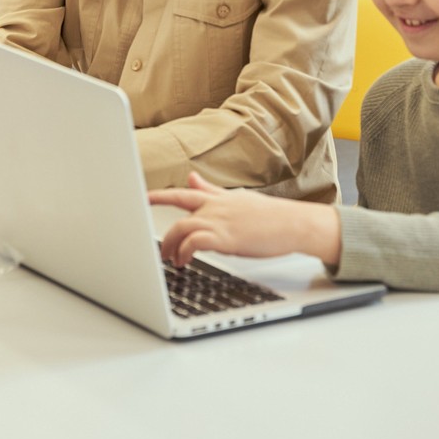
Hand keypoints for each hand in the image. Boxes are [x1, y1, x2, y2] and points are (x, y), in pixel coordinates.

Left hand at [150, 173, 342, 266]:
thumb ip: (212, 190)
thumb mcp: (238, 199)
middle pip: (177, 207)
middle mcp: (216, 206)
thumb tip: (193, 178)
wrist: (296, 224)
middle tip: (159, 250)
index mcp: (218, 198)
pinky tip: (185, 260)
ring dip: (170, 244)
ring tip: (170, 259)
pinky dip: (184, 251)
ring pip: (181, 227)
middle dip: (162, 230)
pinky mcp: (226, 238)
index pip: (184, 191)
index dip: (160, 195)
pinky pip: (194, 242)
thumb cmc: (271, 216)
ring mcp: (220, 221)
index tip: (143, 197)